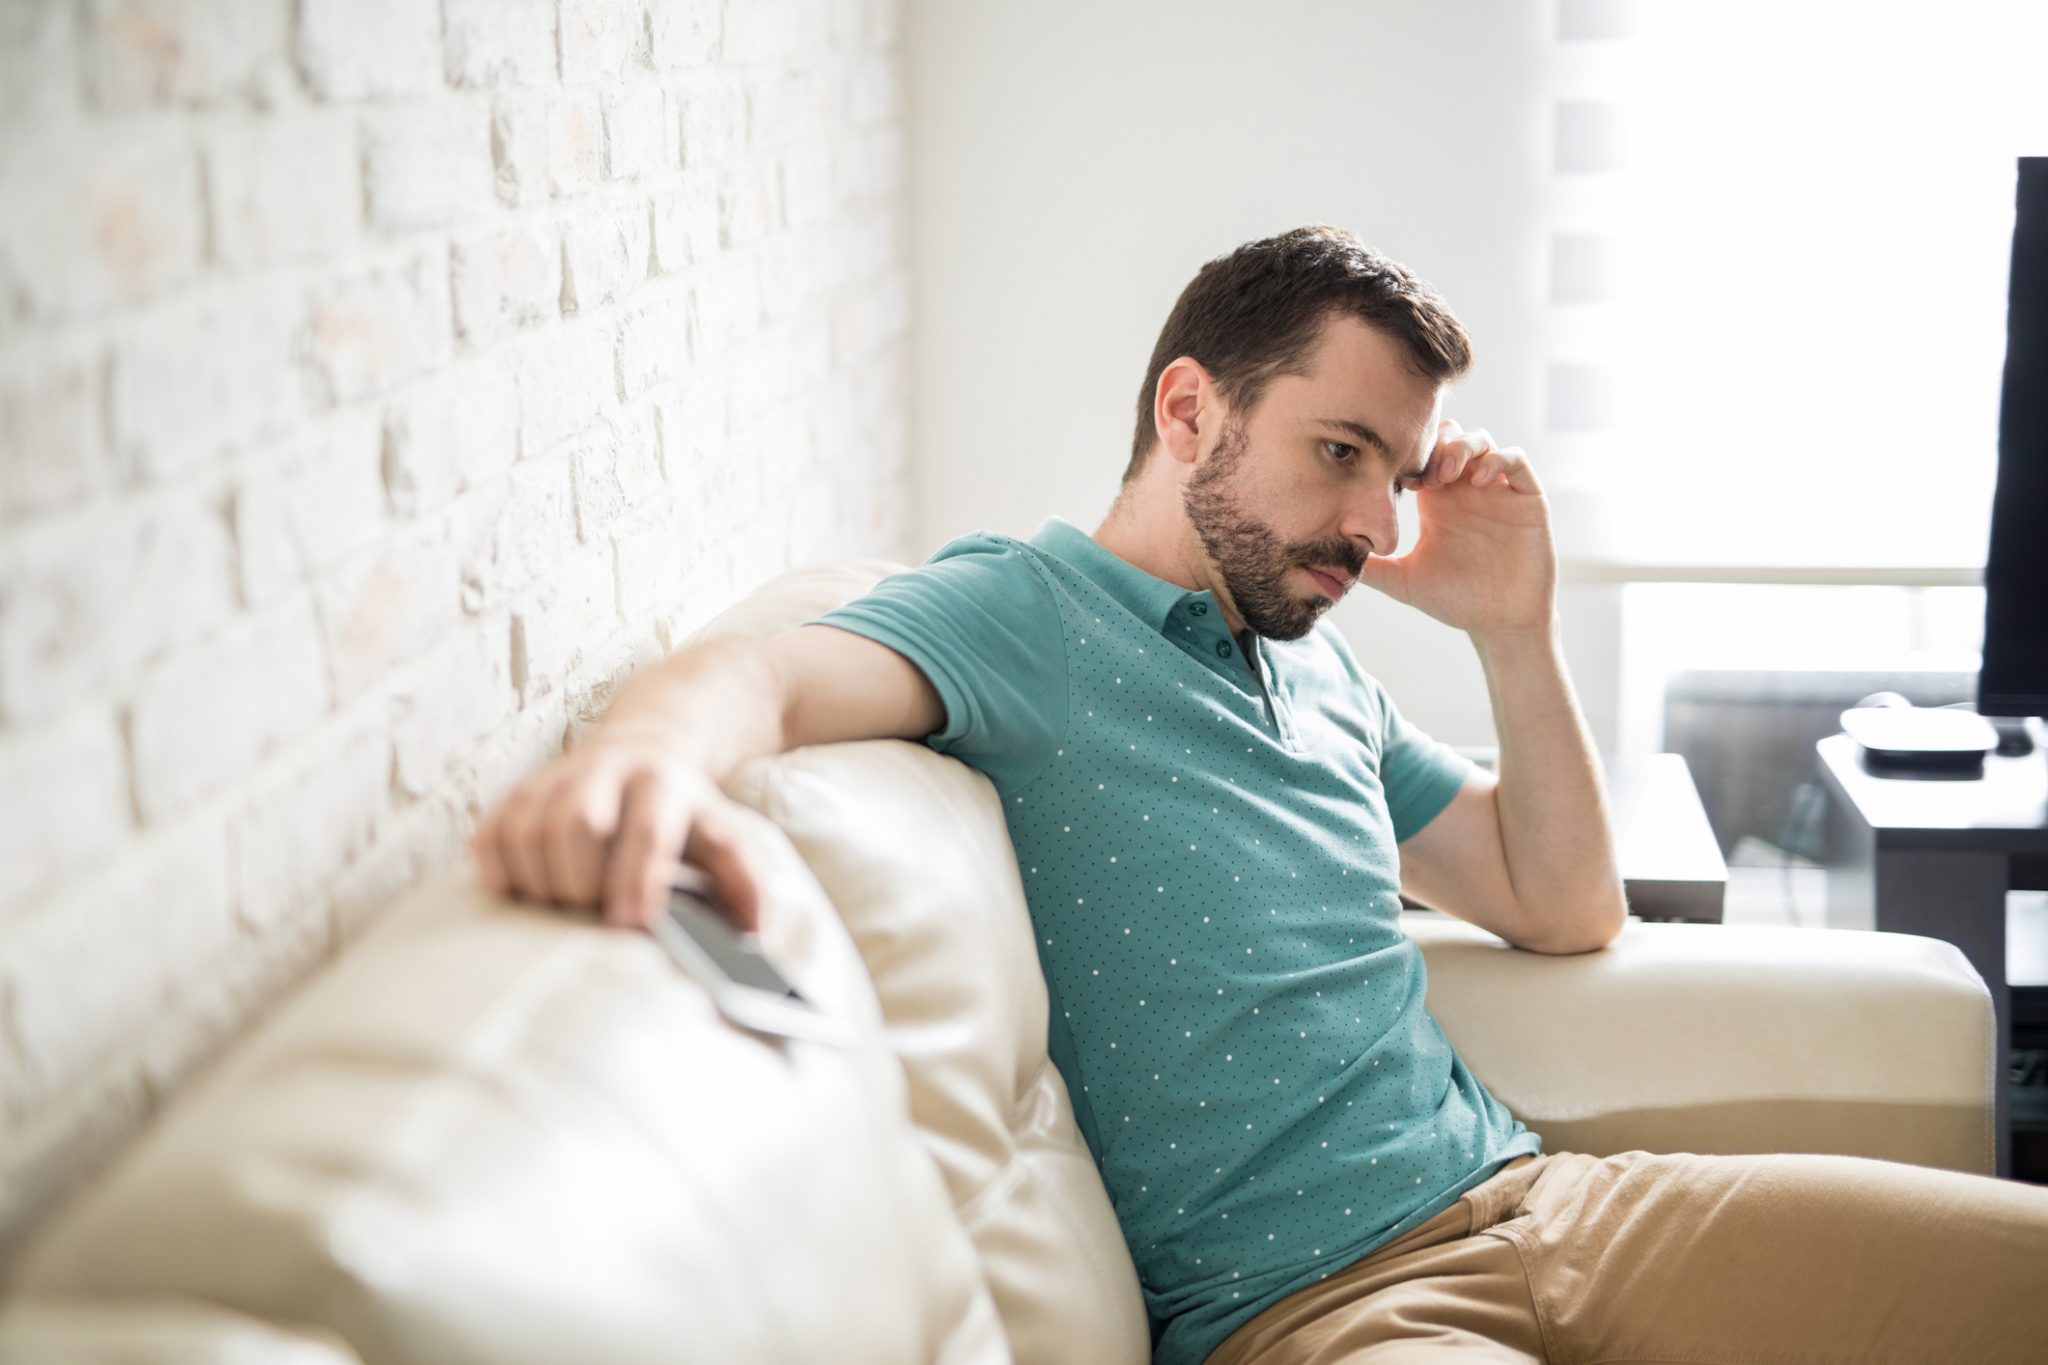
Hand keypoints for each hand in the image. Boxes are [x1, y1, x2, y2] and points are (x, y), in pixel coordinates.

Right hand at [468, 730, 766, 932]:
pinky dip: (498, 869)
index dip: (636, 879)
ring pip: (528, 828)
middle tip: (591, 917)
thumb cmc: (684, 813)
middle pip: (577, 823)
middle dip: (580, 881)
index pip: (647, 831)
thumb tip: (756, 933)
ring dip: (538, 882)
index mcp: (663, 783)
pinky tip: (521, 891)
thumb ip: (744, 883)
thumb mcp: (724, 837)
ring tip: (560, 911)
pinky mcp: (519, 790)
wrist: (647, 743)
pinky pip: (492, 830)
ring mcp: (556, 777)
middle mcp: (607, 770)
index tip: (629, 926)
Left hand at [1356, 419, 1556, 642]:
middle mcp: (1467, 488)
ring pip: (1483, 441)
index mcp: (1438, 501)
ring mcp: (1498, 490)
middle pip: (1451, 436)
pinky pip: (1516, 460)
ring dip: (1463, 446)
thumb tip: (1331, 560)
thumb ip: (1373, 567)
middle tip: (1424, 473)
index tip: (1396, 478)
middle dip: (1436, 443)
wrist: (1499, 623)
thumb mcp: (1405, 582)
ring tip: (1448, 473)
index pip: (1423, 455)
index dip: (1409, 456)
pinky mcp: (1527, 498)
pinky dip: (1497, 459)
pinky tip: (1478, 481)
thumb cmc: (1456, 601)